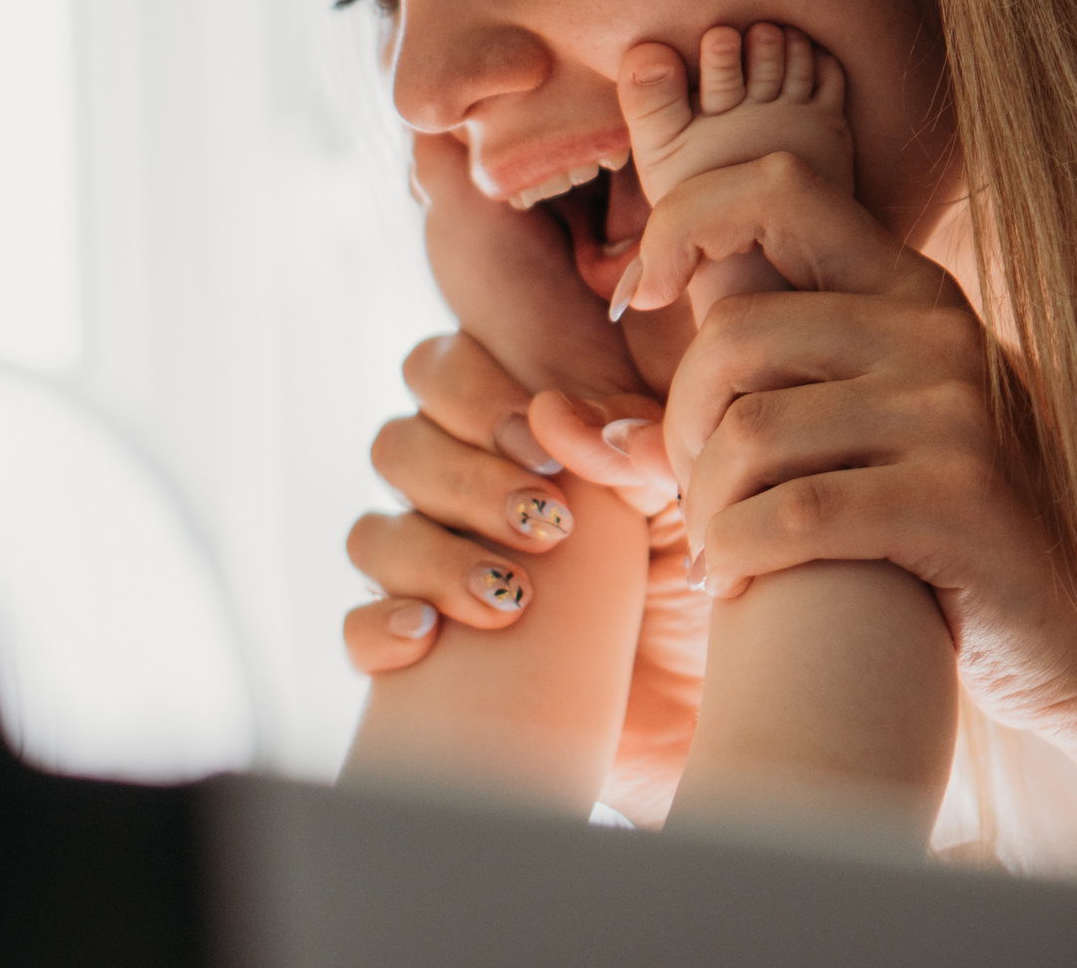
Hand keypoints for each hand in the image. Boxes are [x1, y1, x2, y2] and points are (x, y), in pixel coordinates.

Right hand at [342, 323, 708, 822]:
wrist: (718, 706)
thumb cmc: (702, 577)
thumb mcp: (691, 500)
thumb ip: (641, 440)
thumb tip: (557, 417)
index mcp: (515, 435)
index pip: (441, 370)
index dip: (472, 393)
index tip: (541, 445)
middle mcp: (461, 495)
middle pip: (397, 444)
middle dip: (464, 479)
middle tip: (545, 524)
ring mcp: (434, 576)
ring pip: (373, 533)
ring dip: (432, 555)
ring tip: (515, 598)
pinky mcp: (425, 662)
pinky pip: (358, 631)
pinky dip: (382, 626)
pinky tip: (429, 634)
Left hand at [624, 152, 1076, 831]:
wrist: (1058, 641)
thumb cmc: (917, 541)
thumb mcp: (833, 445)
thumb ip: (724, 410)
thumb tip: (570, 421)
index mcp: (904, 289)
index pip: (778, 187)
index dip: (684, 221)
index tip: (638, 297)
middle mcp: (936, 329)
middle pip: (735, 333)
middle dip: (683, 427)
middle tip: (690, 494)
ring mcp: (958, 409)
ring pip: (752, 432)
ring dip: (706, 508)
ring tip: (719, 548)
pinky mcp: (962, 498)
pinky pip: (796, 512)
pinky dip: (738, 552)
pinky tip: (739, 584)